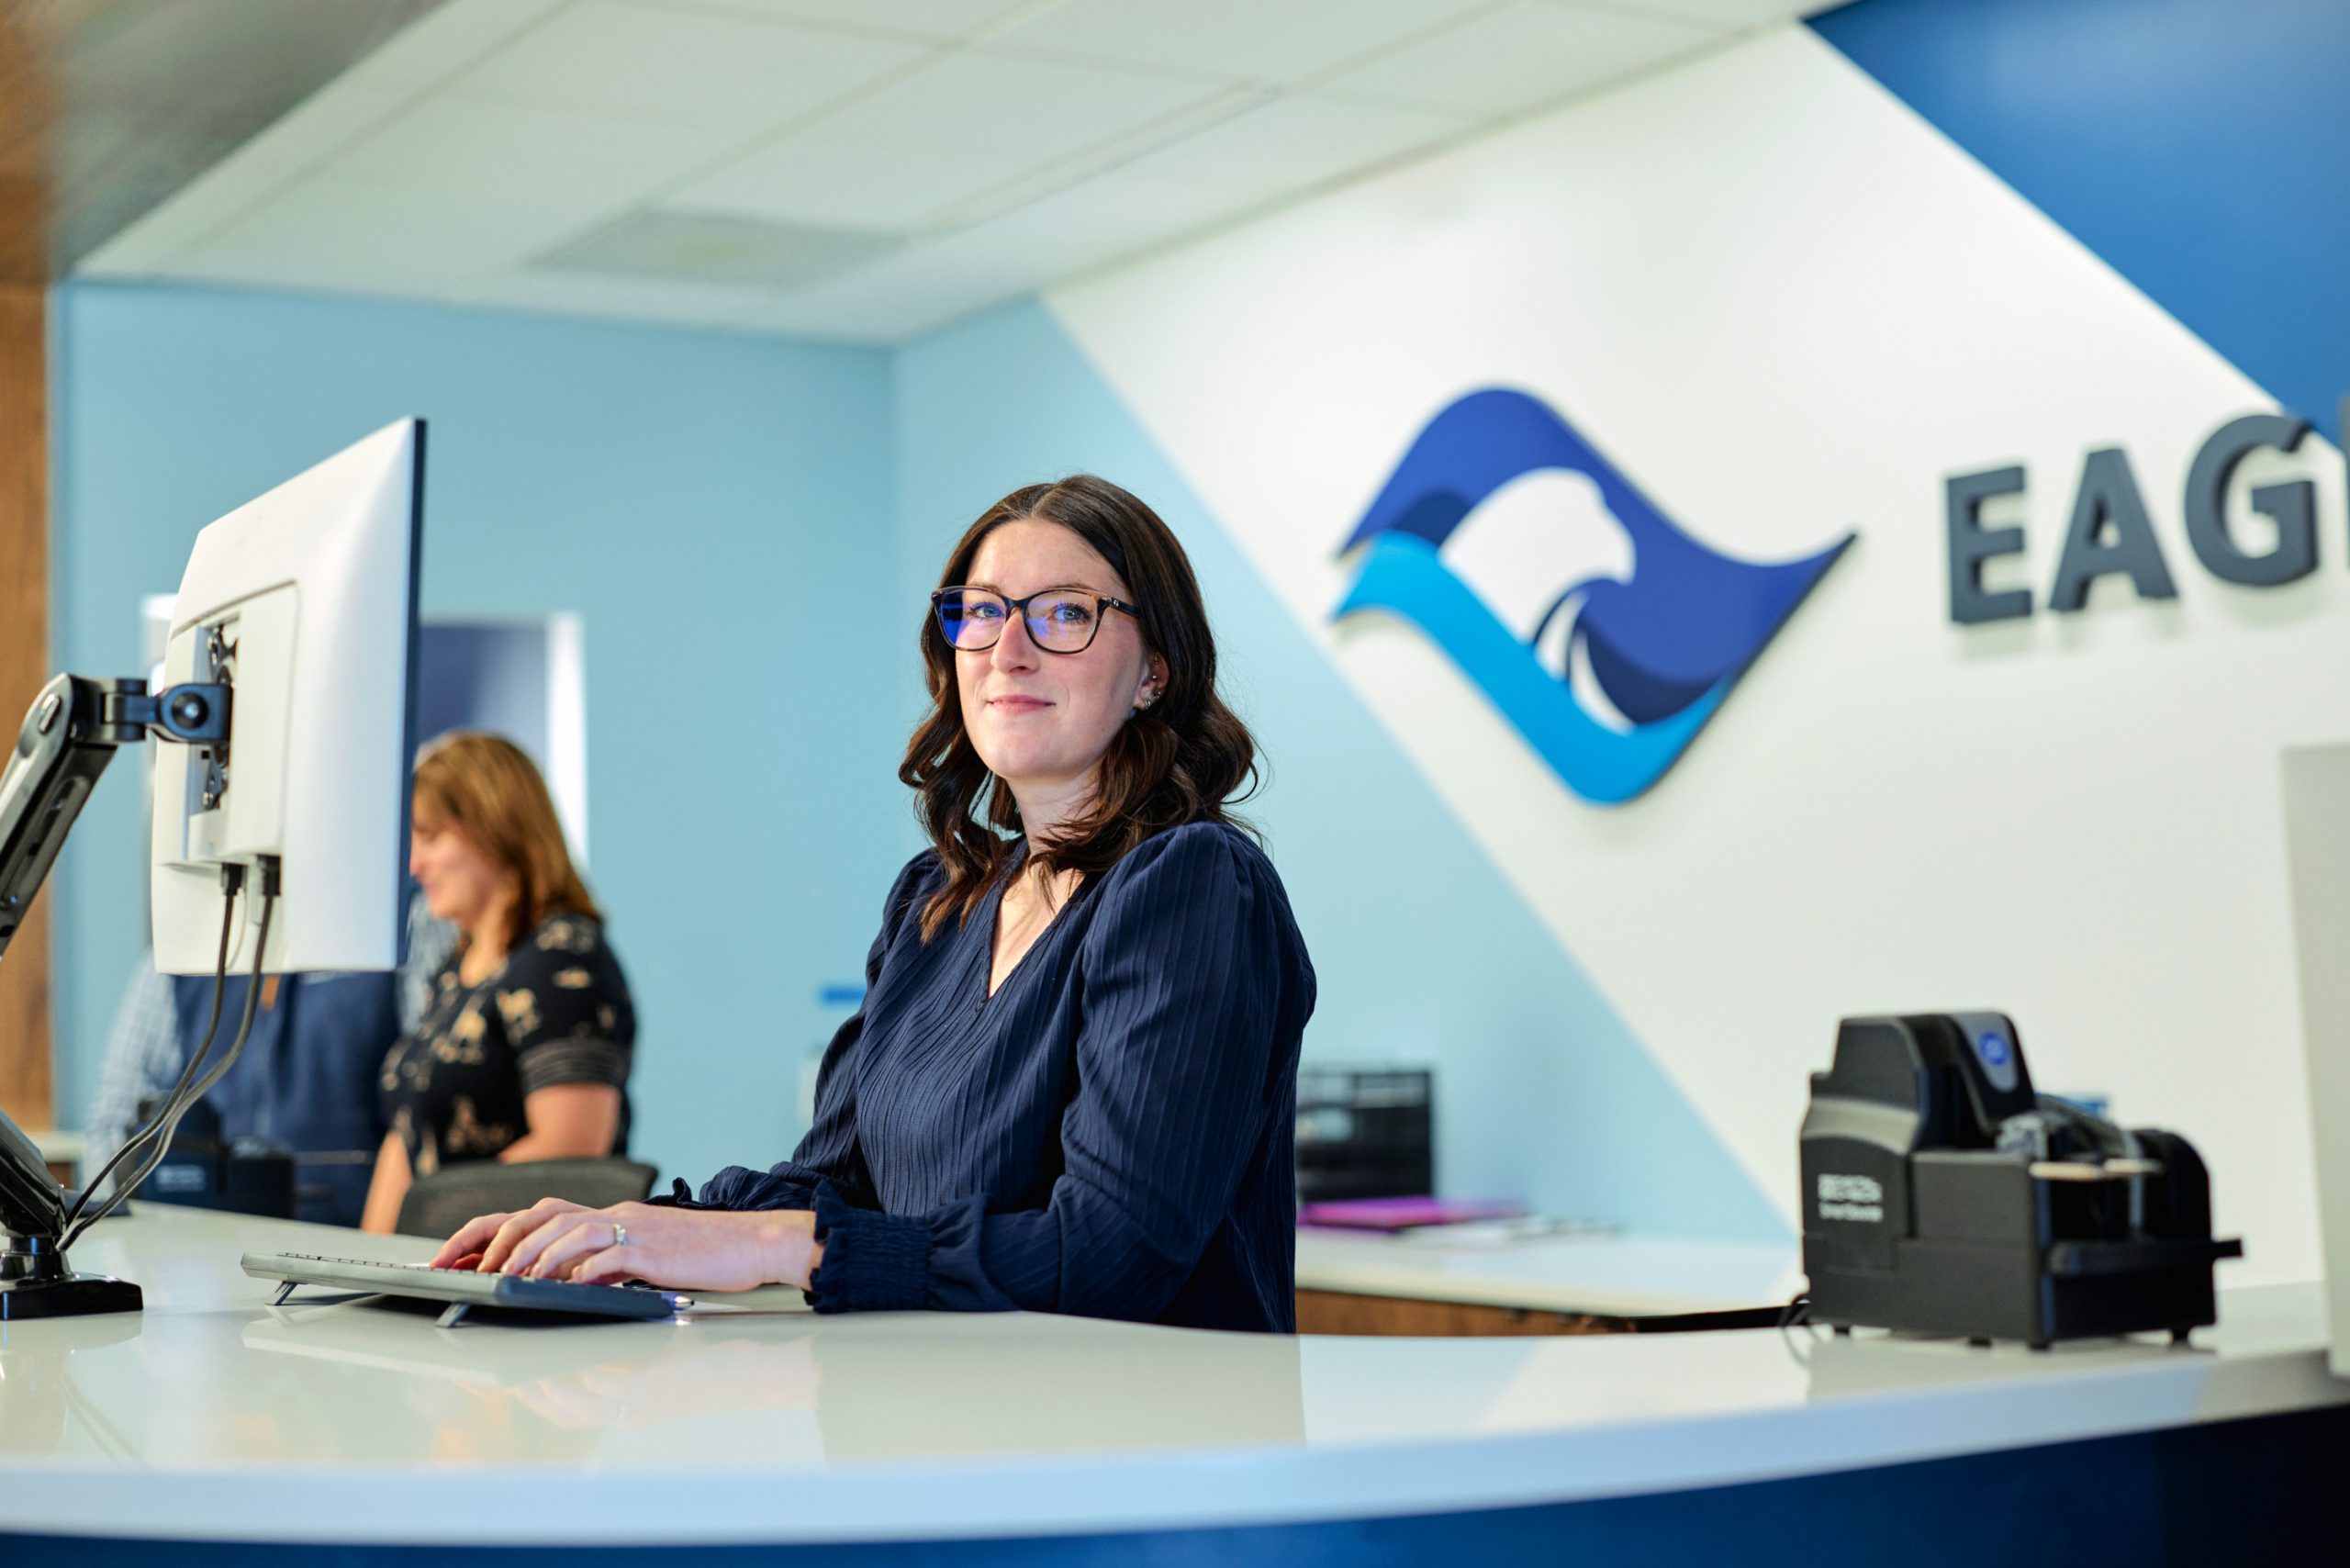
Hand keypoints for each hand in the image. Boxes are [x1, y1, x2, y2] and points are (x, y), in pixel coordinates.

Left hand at [429, 1197, 822, 1292]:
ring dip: (529, 1258)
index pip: (533, 1213)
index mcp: (605, 1213)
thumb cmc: (701, 1253)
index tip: (451, 1260)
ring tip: (506, 1283)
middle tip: (469, 1273)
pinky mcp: (652, 1250)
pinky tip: (562, 1290)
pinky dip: (580, 1273)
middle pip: (538, 1215)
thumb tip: (559, 1282)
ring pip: (565, 1232)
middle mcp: (612, 1213)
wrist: (754, 1242)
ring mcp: (632, 1228)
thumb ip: (601, 1262)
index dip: (486, 1234)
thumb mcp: (640, 1255)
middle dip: (496, 1244)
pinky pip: (607, 1257)